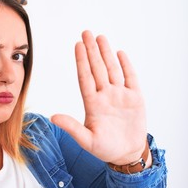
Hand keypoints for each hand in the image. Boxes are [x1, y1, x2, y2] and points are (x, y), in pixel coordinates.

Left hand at [51, 30, 146, 164]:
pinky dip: (126, 66)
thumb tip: (52, 117)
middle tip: (86, 33)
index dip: (81, 61)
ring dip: (106, 53)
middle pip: (97, 68)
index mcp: (92, 104)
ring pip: (112, 69)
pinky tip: (119, 53)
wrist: (127, 154)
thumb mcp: (87, 140)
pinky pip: (130, 78)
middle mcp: (105, 95)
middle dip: (92, 50)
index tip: (77, 45)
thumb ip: (72, 127)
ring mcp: (120, 95)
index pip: (85, 77)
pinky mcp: (135, 98)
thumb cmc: (106, 148)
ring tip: (100, 37)